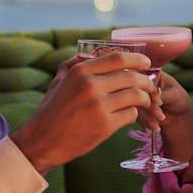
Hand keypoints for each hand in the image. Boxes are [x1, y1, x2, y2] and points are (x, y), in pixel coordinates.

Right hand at [13, 50, 154, 172]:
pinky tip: (129, 115)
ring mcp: (98, 106)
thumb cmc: (51, 109)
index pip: (118, 58)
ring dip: (144, 98)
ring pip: (135, 95)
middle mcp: (90, 85)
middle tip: (149, 85)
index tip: (146, 63)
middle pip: (132, 77)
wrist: (42, 140)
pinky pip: (130, 115)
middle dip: (146, 81)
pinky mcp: (104, 126)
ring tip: (144, 101)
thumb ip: (76, 63)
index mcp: (80, 71)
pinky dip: (134, 114)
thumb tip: (96, 52)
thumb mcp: (59, 80)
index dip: (137, 59)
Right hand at [141, 69, 192, 132]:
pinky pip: (135, 115)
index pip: (144, 79)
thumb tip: (154, 98)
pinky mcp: (136, 109)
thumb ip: (163, 95)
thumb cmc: (178, 99)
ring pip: (136, 105)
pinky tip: (155, 126)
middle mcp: (141, 84)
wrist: (177, 116)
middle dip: (149, 106)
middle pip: (137, 92)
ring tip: (161, 119)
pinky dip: (146, 122)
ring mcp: (137, 97)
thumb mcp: (174, 95)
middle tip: (160, 114)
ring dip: (148, 115)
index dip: (149, 91)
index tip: (159, 102)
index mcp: (152, 73)